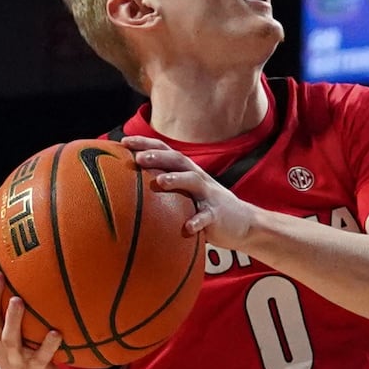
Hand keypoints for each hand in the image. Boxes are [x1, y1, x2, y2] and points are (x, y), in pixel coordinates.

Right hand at [0, 259, 67, 368]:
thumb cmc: (26, 357)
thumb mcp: (16, 334)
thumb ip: (15, 308)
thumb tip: (28, 271)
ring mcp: (16, 361)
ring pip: (10, 339)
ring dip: (13, 320)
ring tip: (19, 301)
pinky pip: (41, 358)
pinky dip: (48, 346)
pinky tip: (57, 333)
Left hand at [122, 137, 262, 254]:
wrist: (244, 222)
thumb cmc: (205, 207)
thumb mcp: (186, 194)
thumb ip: (164, 189)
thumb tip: (128, 191)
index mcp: (187, 171)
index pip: (165, 150)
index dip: (146, 143)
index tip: (124, 142)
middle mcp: (197, 178)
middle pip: (177, 160)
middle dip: (158, 156)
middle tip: (138, 158)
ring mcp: (209, 195)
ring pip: (193, 182)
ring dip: (176, 180)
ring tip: (159, 181)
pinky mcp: (217, 214)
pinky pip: (206, 217)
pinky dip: (197, 221)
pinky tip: (187, 227)